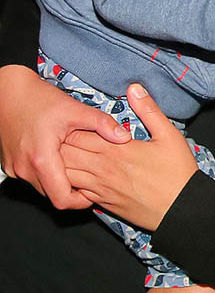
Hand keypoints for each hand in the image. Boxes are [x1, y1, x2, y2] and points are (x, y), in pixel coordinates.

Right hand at [0, 64, 130, 207]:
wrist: (8, 91)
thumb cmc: (38, 99)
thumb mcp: (75, 110)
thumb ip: (103, 125)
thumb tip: (125, 137)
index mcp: (42, 159)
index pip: (62, 200)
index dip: (81, 201)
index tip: (94, 192)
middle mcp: (24, 168)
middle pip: (53, 195)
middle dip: (72, 190)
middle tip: (88, 176)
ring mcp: (14, 167)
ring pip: (42, 187)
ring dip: (58, 181)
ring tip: (75, 165)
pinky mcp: (9, 164)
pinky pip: (31, 178)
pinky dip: (45, 173)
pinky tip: (57, 158)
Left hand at [61, 83, 199, 230]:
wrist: (183, 209)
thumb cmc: (178, 173)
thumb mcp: (170, 136)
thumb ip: (149, 111)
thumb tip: (134, 88)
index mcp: (116, 149)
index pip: (78, 134)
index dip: (68, 127)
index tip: (68, 122)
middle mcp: (102, 168)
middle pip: (66, 153)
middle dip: (58, 144)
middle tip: (56, 136)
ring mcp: (100, 187)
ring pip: (65, 174)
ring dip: (59, 164)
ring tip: (57, 155)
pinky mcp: (102, 203)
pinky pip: (75, 192)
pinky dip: (67, 184)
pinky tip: (69, 177)